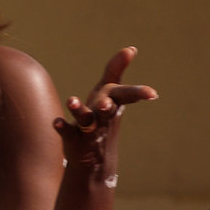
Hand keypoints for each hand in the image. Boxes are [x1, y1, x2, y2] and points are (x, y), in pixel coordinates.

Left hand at [53, 46, 157, 162]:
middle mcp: (103, 117)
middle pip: (107, 110)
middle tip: (105, 104)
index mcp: (114, 103)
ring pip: (86, 120)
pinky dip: (63, 127)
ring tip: (71, 100)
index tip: (153, 94)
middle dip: (107, 106)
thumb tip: (131, 48)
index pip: (127, 96)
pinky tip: (56, 122)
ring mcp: (89, 129)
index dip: (139, 94)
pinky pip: (68, 132)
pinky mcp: (74, 138)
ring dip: (79, 110)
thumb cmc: (103, 116)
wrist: (95, 160)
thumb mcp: (110, 93)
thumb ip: (116, 69)